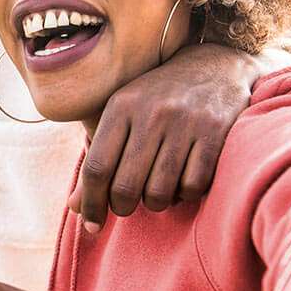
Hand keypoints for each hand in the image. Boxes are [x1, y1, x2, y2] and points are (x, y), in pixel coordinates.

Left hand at [71, 43, 256, 231]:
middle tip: (128, 205)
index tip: (92, 224)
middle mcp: (152, 113)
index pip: (96, 168)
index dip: (91, 203)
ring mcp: (186, 123)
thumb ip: (98, 161)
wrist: (214, 66)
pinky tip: (183, 181)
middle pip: (125, 186)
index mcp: (121, 107)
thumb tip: (75, 208)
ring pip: (159, 192)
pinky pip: (193, 187)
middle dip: (123, 207)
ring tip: (157, 191)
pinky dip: (186, 195)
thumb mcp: (121, 118)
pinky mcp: (216, 134)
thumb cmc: (157, 100)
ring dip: (156, 203)